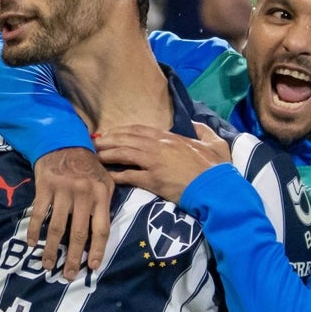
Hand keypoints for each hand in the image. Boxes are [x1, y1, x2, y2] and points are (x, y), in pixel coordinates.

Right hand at [28, 147, 113, 279]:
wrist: (64, 141)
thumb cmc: (87, 165)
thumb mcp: (105, 180)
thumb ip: (106, 204)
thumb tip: (103, 233)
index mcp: (102, 195)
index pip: (101, 228)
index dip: (97, 250)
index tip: (92, 267)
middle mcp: (84, 194)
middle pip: (78, 233)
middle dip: (73, 257)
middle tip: (68, 276)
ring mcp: (63, 191)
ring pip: (57, 227)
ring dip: (51, 249)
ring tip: (48, 265)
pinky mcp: (45, 186)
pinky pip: (39, 213)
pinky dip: (34, 230)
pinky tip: (32, 243)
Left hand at [94, 122, 230, 202]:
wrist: (217, 187)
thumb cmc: (217, 168)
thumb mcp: (215, 144)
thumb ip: (203, 131)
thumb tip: (196, 124)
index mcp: (171, 137)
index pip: (140, 129)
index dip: (122, 130)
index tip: (110, 132)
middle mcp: (160, 146)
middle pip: (127, 139)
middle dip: (108, 140)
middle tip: (94, 142)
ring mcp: (155, 163)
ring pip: (124, 153)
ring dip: (107, 154)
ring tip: (94, 156)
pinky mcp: (153, 180)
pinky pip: (129, 175)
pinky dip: (116, 174)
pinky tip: (106, 175)